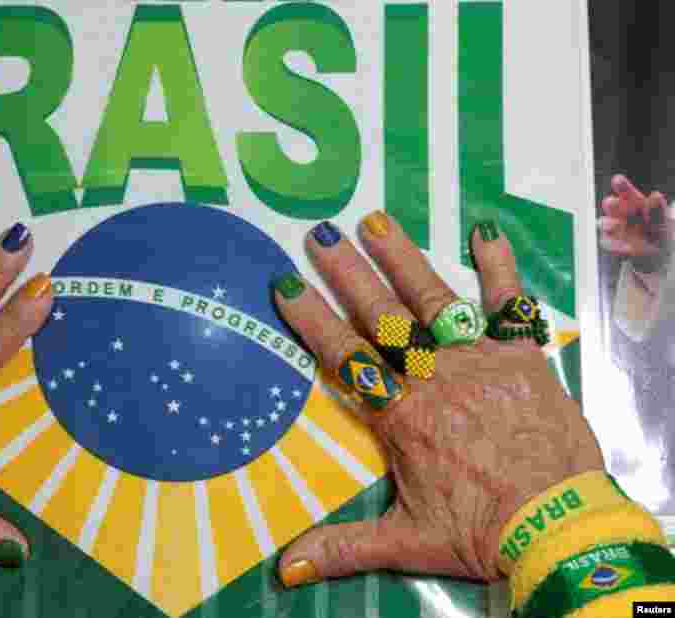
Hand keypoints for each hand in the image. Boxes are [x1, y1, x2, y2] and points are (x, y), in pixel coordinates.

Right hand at [275, 215, 603, 584]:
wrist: (560, 526)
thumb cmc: (483, 530)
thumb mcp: (407, 542)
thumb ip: (344, 546)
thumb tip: (286, 569)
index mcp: (401, 416)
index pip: (345, 359)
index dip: (312, 321)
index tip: (286, 285)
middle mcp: (434, 378)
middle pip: (382, 318)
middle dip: (348, 275)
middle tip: (321, 235)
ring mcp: (480, 361)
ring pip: (434, 302)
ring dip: (403, 260)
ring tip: (376, 222)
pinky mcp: (524, 357)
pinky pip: (510, 305)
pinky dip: (499, 267)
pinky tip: (484, 230)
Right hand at [599, 174, 672, 257]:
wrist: (656, 252)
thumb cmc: (658, 232)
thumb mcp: (662, 220)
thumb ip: (658, 210)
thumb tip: (655, 195)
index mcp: (635, 204)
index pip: (627, 193)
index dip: (622, 186)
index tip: (617, 179)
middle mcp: (622, 214)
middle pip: (612, 205)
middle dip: (611, 204)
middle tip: (611, 202)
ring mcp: (615, 228)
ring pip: (605, 223)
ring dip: (608, 224)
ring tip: (614, 225)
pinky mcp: (612, 243)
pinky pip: (607, 243)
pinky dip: (615, 245)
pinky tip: (626, 247)